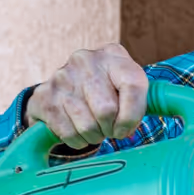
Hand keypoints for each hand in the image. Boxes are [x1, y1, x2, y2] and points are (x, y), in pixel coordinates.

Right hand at [24, 43, 147, 148]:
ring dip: (95, 136)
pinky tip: (78, 130)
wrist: (62, 89)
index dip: (133, 116)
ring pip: (88, 125)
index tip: (127, 127)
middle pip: (107, 110)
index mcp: (114, 54)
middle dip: (111, 128)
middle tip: (109, 128)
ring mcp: (62, 77)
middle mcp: (86, 60)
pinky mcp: (45, 97)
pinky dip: (77, 140)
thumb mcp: (126, 86)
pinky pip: (68, 133)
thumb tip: (149, 122)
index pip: (134, 87)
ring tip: (95, 128)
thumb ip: (142, 100)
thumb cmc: (106, 91)